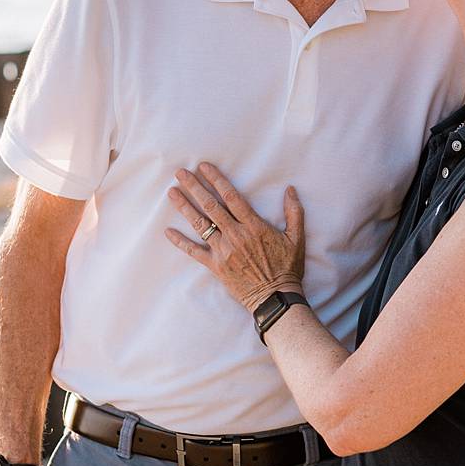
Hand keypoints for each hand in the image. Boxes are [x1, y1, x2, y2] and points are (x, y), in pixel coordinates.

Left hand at [165, 162, 305, 310]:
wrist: (276, 298)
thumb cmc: (287, 268)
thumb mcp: (297, 239)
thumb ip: (294, 212)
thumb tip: (290, 190)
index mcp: (253, 226)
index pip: (231, 196)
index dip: (216, 179)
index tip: (204, 167)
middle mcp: (235, 235)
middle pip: (211, 206)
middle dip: (194, 187)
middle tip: (180, 173)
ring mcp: (223, 251)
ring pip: (200, 224)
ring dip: (184, 207)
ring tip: (171, 192)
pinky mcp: (215, 266)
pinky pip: (194, 252)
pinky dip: (180, 242)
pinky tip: (167, 232)